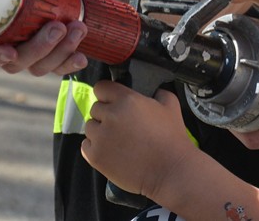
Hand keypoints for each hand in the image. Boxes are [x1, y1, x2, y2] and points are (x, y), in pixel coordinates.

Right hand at [0, 0, 88, 75]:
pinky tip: (81, 56)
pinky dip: (69, 64)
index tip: (10, 53)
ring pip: (37, 67)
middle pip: (14, 61)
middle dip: (37, 49)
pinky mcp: (54, 57)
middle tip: (58, 26)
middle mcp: (11, 40)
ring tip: (79, 28)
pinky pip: (57, 69)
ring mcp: (33, 51)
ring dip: (58, 52)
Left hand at [82, 81, 195, 196]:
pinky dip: (96, 147)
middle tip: (121, 125)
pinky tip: (111, 151)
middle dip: (106, 115)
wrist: (169, 170)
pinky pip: (86, 145)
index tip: (113, 101)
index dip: (107, 94)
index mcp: (127, 100)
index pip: (101, 87)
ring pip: (90, 127)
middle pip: (95, 108)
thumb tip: (153, 90)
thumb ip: (158, 93)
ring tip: (117, 140)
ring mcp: (100, 137)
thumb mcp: (171, 106)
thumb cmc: (172, 138)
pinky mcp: (95, 156)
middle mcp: (110, 115)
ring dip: (100, 131)